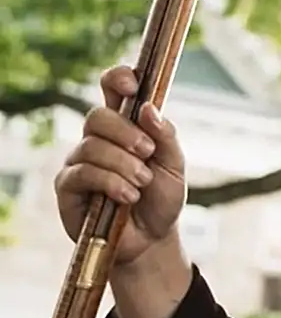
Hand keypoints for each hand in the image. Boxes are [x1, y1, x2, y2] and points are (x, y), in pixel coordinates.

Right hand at [53, 66, 188, 266]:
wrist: (152, 239)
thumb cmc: (162, 199)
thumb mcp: (175, 167)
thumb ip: (166, 137)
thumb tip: (148, 108)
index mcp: (125, 127)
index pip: (112, 89)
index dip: (118, 79)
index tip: (133, 86)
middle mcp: (98, 139)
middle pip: (97, 116)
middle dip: (125, 132)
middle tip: (147, 153)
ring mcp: (80, 162)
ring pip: (91, 146)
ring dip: (123, 164)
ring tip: (142, 184)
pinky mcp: (68, 187)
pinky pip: (82, 173)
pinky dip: (110, 183)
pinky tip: (128, 196)